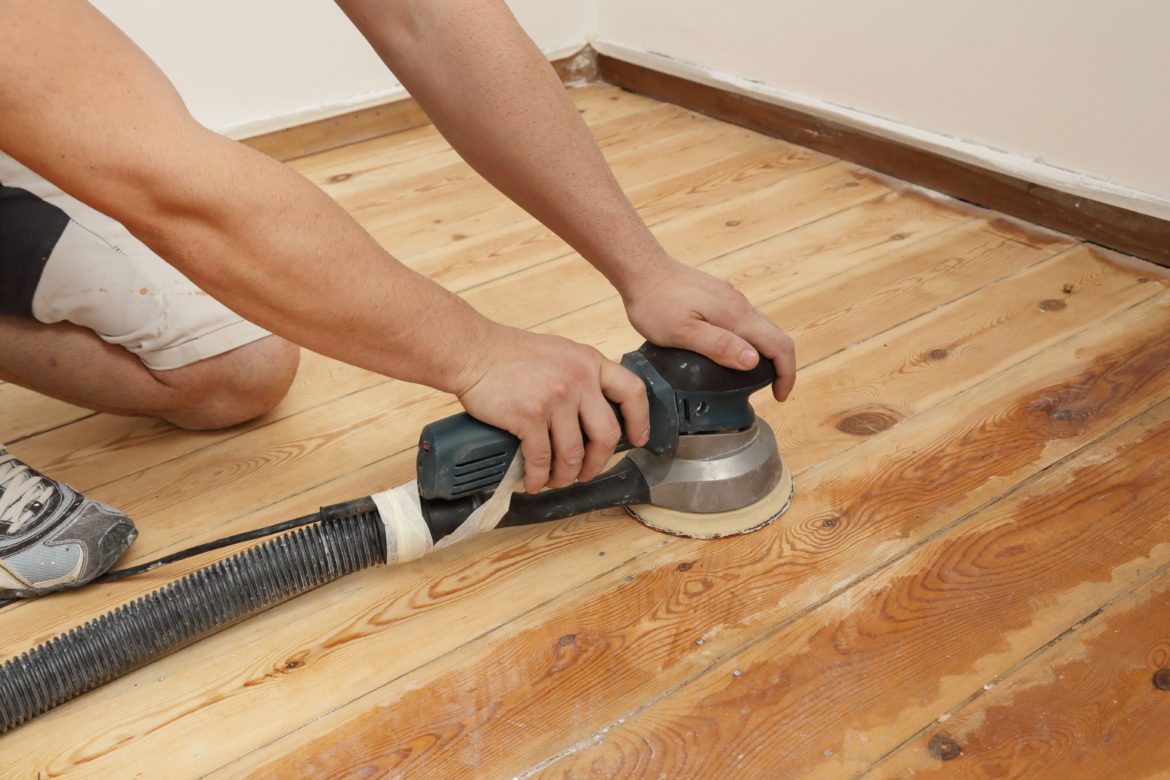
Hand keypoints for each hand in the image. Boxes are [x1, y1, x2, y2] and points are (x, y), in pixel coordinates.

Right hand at [454, 327, 649, 492]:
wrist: (473, 352)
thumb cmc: (510, 353)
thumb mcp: (560, 353)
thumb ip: (581, 375)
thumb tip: (594, 411)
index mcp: (590, 363)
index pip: (632, 392)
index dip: (639, 420)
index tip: (636, 439)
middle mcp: (579, 380)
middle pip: (606, 434)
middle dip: (598, 462)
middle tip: (586, 472)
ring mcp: (556, 398)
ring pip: (573, 453)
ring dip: (566, 475)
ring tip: (556, 480)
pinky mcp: (530, 416)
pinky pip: (541, 458)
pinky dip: (538, 476)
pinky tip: (533, 480)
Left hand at [623, 259, 795, 400]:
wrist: (642, 270)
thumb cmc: (656, 302)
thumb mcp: (683, 332)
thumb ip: (719, 346)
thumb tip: (753, 361)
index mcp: (735, 315)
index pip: (779, 345)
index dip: (786, 373)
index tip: (779, 395)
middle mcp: (739, 304)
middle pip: (776, 336)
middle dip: (781, 365)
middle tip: (771, 390)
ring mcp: (730, 298)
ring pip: (761, 327)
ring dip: (766, 352)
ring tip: (752, 376)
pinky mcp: (719, 296)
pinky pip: (745, 320)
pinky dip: (750, 340)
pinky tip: (732, 351)